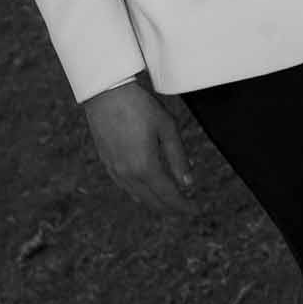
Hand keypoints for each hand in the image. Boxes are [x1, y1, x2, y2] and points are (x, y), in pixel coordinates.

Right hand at [84, 78, 196, 214]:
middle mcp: (128, 174)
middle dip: (171, 208)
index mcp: (145, 166)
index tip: (196, 210)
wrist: (106, 93)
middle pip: (153, 201)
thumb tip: (188, 183)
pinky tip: (148, 188)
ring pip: (138, 197)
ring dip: (156, 202)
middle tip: (187, 208)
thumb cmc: (139, 106)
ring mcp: (115, 170)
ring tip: (171, 200)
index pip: (168, 196)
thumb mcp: (167, 127)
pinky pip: (126, 187)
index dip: (184, 206)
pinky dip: (140, 193)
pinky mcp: (107, 163)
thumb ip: (178, 157)